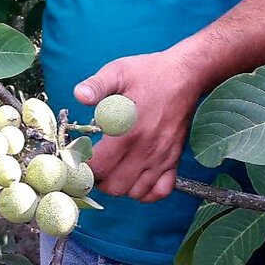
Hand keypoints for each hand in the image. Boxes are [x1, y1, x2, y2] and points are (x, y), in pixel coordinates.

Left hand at [73, 50, 202, 202]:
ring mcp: (161, 158)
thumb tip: (79, 95)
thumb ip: (97, 85)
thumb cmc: (149, 73)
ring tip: (111, 169)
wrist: (185, 76)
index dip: (83, 166)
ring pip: (135, 192)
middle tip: (92, 163)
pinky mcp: (173, 160)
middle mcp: (145, 150)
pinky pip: (160, 191)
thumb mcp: (118, 72)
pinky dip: (145, 192)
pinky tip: (135, 177)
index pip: (98, 167)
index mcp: (127, 132)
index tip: (79, 156)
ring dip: (119, 186)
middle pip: (114, 186)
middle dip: (98, 179)